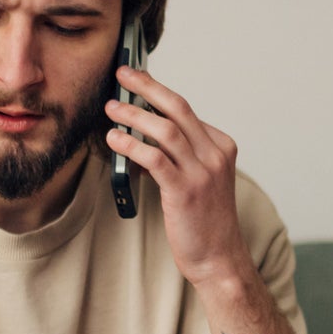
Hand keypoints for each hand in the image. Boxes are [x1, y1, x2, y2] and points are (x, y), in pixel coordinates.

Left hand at [104, 67, 250, 285]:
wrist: (219, 258)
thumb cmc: (205, 221)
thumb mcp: (199, 179)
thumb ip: (177, 156)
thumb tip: (141, 136)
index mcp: (221, 146)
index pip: (185, 111)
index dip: (156, 93)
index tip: (136, 81)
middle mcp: (215, 155)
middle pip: (178, 109)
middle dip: (147, 86)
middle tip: (122, 74)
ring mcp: (202, 172)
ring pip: (165, 129)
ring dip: (134, 115)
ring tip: (111, 109)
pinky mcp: (185, 191)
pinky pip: (155, 158)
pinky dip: (132, 145)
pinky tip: (115, 140)